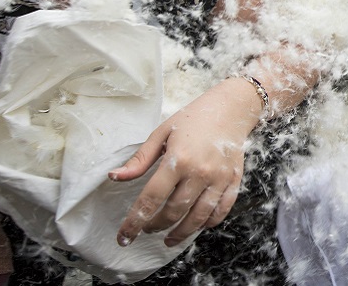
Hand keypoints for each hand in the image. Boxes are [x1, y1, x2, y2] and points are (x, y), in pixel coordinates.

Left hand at [110, 77, 262, 246]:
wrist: (231, 108)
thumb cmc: (193, 119)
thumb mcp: (161, 133)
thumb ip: (139, 159)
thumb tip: (114, 177)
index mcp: (178, 159)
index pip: (151, 198)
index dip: (134, 221)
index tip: (124, 237)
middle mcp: (200, 172)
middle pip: (173, 212)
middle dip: (156, 226)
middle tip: (147, 229)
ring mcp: (219, 179)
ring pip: (198, 218)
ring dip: (181, 233)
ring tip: (168, 238)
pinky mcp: (234, 181)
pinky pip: (220, 211)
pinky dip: (207, 224)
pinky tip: (195, 225)